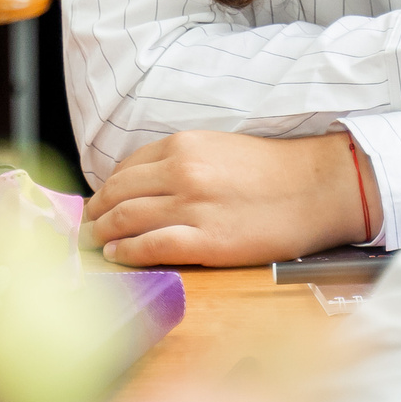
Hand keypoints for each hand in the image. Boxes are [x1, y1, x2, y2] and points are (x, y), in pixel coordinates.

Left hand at [81, 131, 378, 267]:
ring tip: (93, 243)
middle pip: (117, 193)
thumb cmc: (274, 170)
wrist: (316, 189)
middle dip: (94, 212)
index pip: (125, 168)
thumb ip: (181, 162)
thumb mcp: (220, 149)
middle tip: (84, 227)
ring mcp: (191, 207)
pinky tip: (117, 256)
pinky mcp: (206, 241)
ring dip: (102, 233)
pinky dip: (126, 252)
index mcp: (184, 145)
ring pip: (126, 219)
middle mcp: (181, 172)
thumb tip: (144, 186)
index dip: (105, 188)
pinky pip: (150, 247)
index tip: (97, 203)